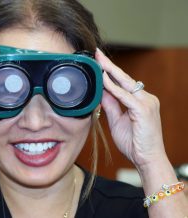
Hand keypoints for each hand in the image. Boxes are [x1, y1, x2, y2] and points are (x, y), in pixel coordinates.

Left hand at [95, 49, 166, 167]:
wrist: (147, 159)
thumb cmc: (134, 143)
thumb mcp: (117, 121)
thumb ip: (110, 105)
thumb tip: (101, 92)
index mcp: (140, 101)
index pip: (124, 83)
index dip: (110, 73)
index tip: (98, 63)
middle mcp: (146, 98)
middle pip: (125, 78)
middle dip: (109, 65)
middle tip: (97, 53)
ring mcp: (147, 102)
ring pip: (125, 84)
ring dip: (110, 72)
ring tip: (98, 61)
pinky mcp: (144, 109)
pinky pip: (125, 96)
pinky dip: (113, 88)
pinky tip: (104, 80)